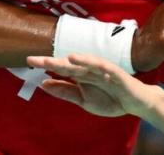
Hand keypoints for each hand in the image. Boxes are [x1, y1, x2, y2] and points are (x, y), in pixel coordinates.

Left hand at [28, 54, 159, 117]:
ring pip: (79, 62)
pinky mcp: (112, 71)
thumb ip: (65, 92)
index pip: (59, 69)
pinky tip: (75, 58)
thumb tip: (43, 84)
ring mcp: (99, 69)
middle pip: (65, 64)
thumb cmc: (110, 99)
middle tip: (31, 59)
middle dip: (49, 61)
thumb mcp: (83, 100)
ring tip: (48, 60)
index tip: (28, 62)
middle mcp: (86, 69)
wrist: (135, 104)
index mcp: (79, 75)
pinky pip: (98, 64)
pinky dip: (86, 61)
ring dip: (64, 60)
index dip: (45, 65)